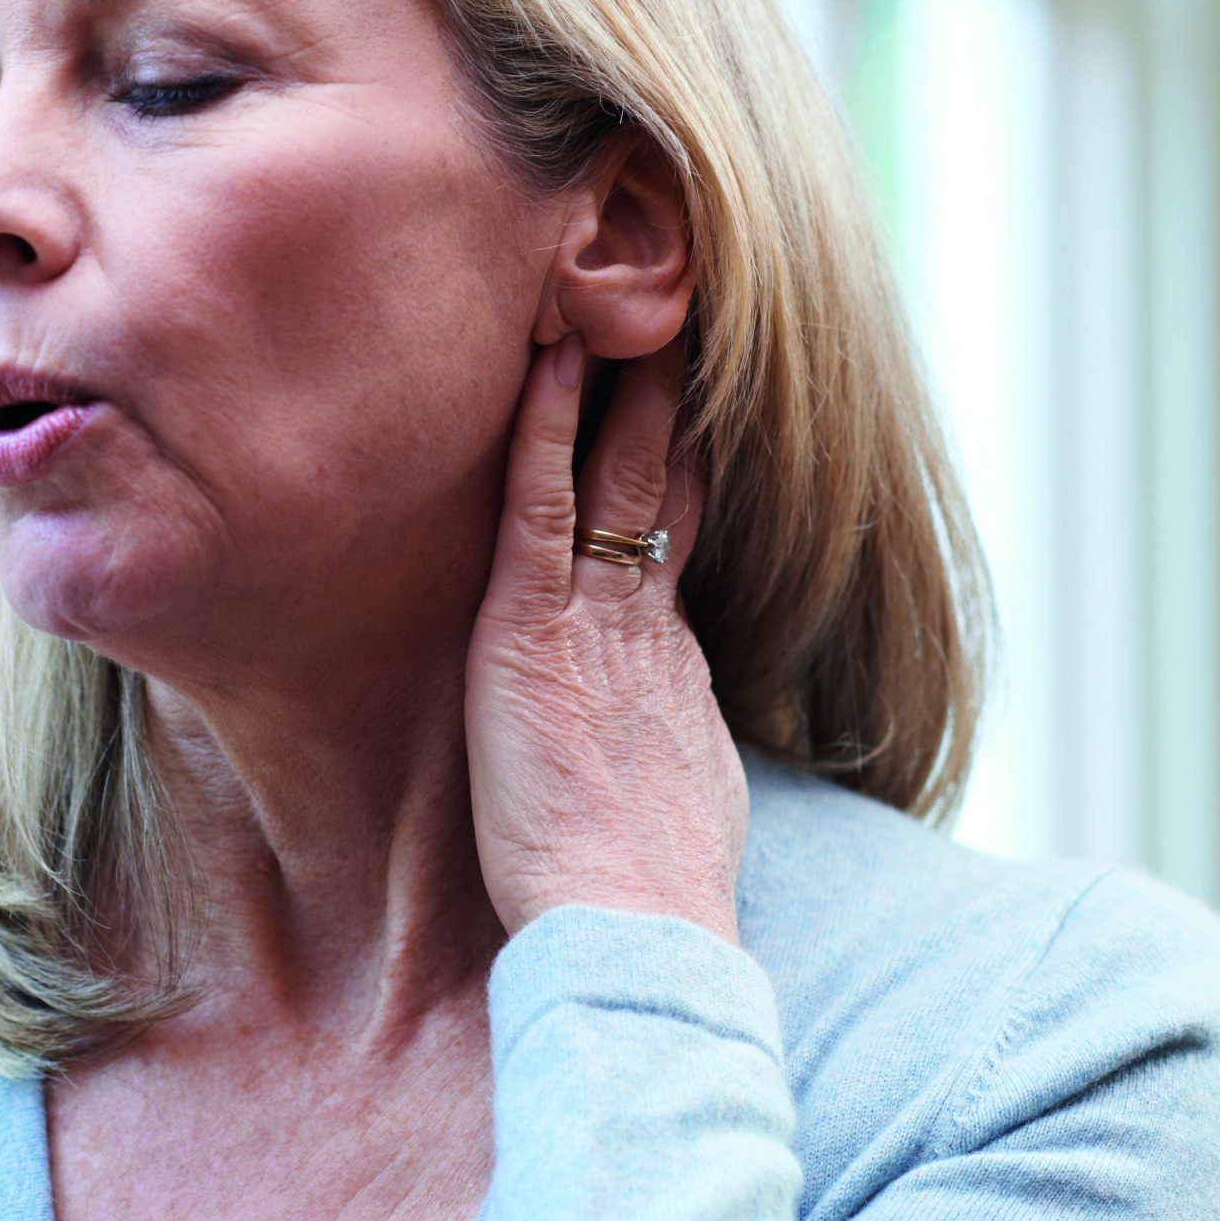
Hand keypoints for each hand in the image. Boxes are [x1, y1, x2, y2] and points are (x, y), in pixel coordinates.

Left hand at [463, 333, 748, 941]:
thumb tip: (664, 749)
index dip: (680, 452)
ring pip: (606, 469)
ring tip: (606, 296)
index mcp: (667, 654)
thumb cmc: (644, 889)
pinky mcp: (532, 630)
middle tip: (667, 306)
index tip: (686, 388)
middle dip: (662, 392)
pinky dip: (543, 428)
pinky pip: (538, 505)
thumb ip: (665, 744)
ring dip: (609, 380)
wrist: (637, 924)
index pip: (674, 526)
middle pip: (658, 475)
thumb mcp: (676, 794)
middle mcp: (639, 618)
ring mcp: (590, 616)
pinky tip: (542, 363)